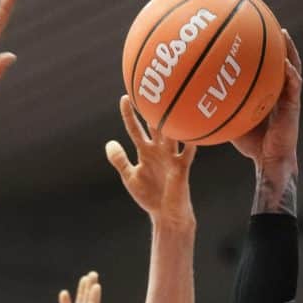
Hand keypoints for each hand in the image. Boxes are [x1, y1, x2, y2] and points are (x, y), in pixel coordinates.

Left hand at [105, 97, 196, 230]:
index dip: (129, 115)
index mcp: (146, 151)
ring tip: (170, 102)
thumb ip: (120, 160)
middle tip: (154, 88)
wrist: (166, 214)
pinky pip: (187, 153)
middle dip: (154, 109)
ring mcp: (171, 158)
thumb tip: (109, 143)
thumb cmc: (149, 195)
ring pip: (171, 134)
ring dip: (170, 120)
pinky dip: (191, 143)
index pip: (135, 129)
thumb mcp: (130, 176)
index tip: (124, 98)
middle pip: (155, 126)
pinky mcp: (181, 169)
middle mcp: (159, 150)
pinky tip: (193, 132)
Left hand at [231, 30, 302, 180]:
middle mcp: (279, 93)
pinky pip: (294, 87)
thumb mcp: (231, 123)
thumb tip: (193, 106)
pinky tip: (286, 64)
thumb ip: (220, 110)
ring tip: (284, 35)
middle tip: (272, 26)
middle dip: (278, 44)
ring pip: (293, 69)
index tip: (254, 36)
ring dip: (290, 51)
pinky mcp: (293, 107)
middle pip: (281, 62)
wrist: (270, 160)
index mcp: (267, 94)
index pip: (267, 69)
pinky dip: (291, 75)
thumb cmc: (252, 144)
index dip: (264, 53)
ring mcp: (289, 98)